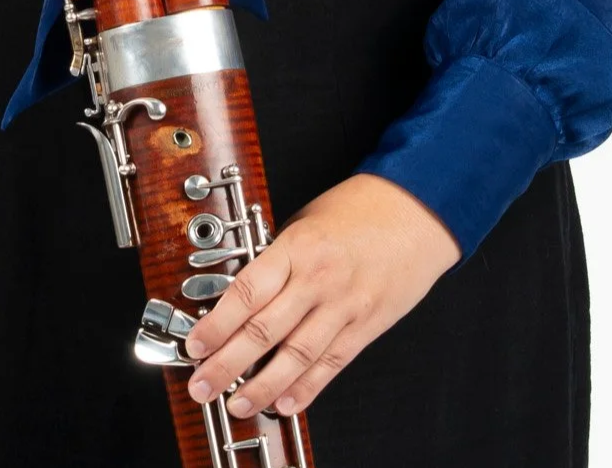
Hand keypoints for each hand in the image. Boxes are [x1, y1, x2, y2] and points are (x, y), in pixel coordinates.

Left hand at [182, 173, 460, 420]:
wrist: (416, 211)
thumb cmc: (360, 209)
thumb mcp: (307, 220)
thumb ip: (278, 257)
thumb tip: (245, 293)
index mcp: (298, 247)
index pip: (247, 292)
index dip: (217, 324)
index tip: (194, 345)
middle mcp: (319, 279)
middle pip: (264, 331)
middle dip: (226, 364)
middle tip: (202, 385)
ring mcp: (344, 306)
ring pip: (296, 357)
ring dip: (262, 387)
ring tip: (238, 403)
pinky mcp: (366, 326)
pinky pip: (331, 364)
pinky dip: (307, 388)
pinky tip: (286, 402)